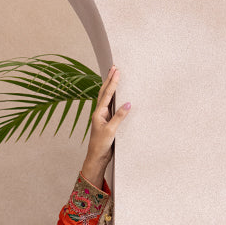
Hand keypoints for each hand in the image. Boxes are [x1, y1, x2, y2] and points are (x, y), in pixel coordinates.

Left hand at [80, 65, 130, 185]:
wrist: (97, 157)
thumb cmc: (101, 145)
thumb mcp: (111, 131)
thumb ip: (119, 117)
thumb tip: (128, 104)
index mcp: (98, 113)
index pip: (107, 94)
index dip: (112, 82)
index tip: (117, 70)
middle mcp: (100, 112)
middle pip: (105, 92)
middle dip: (110, 79)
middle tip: (114, 67)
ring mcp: (104, 117)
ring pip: (108, 98)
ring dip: (111, 86)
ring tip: (115, 75)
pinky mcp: (108, 122)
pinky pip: (112, 106)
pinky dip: (115, 97)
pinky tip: (119, 94)